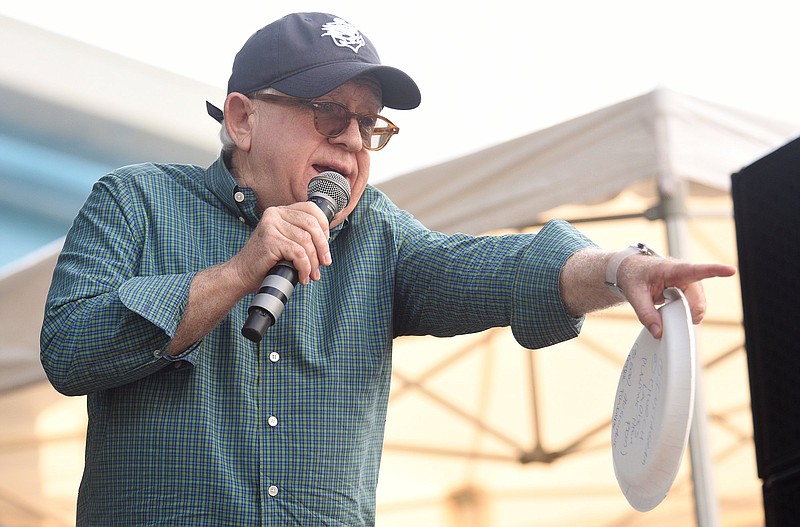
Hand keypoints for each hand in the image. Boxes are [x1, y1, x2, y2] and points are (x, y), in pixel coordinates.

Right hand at [231, 202, 332, 290]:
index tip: (325, 245)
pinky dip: (304, 268)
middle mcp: (275, 213)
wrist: (242, 274)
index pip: (311, 209)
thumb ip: (300, 234)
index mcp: (280, 211)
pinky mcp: (270, 240)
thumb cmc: (266, 261)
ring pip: (306, 241)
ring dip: (313, 262)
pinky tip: (302, 277)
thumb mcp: (285, 241)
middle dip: (323, 247)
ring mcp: (271, 225)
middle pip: (312, 224)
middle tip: (324, 263)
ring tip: (312, 274)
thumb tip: (326, 240)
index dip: (324, 227)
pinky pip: (298, 253)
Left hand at [618, 256, 736, 337]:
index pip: (696, 270)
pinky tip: (672, 309)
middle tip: (665, 311)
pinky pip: (693, 309)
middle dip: (685, 313)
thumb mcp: (634, 293)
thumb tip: (659, 332)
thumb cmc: (635, 275)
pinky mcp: (690, 294)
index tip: (730, 270)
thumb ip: (645, 313)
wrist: (632, 270)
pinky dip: (684, 314)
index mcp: (673, 269)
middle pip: (697, 301)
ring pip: (697, 307)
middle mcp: (687, 276)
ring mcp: (691, 286)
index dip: (715, 271)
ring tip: (665, 305)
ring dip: (684, 313)